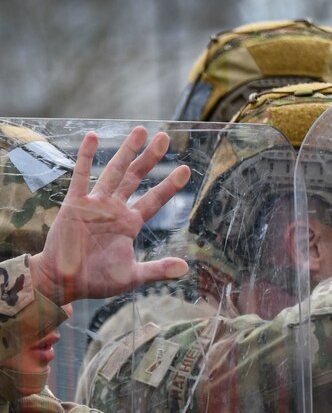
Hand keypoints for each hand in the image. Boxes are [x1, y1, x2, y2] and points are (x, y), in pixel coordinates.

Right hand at [28, 128, 190, 301]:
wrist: (64, 282)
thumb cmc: (97, 280)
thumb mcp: (132, 276)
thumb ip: (158, 270)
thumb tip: (185, 268)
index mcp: (129, 224)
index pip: (154, 200)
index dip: (169, 186)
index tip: (186, 170)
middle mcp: (114, 209)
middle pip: (136, 177)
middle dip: (151, 158)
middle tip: (165, 137)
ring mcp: (95, 204)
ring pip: (114, 171)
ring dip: (126, 151)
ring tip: (141, 131)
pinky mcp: (74, 204)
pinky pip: (81, 176)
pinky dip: (86, 157)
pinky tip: (92, 137)